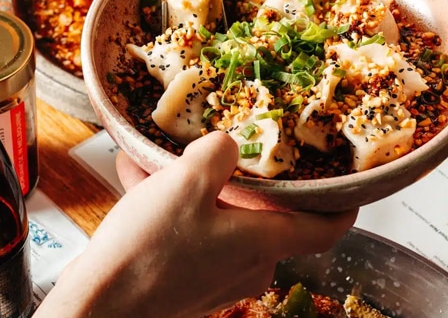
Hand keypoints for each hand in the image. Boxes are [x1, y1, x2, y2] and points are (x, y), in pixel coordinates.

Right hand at [35, 132, 355, 317]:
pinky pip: (188, 231)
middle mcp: (246, 265)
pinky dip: (170, 205)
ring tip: (157, 158)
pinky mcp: (185, 280)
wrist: (98, 306)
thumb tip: (228, 146)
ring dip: (191, 185)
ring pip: (216, 216)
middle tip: (220, 149)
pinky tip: (136, 176)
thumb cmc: (149, 248)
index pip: (324, 229)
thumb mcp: (187, 181)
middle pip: (261, 213)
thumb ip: (219, 153)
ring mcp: (215, 276)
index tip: (350, 188)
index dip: (342, 206)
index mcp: (261, 243)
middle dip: (238, 177)